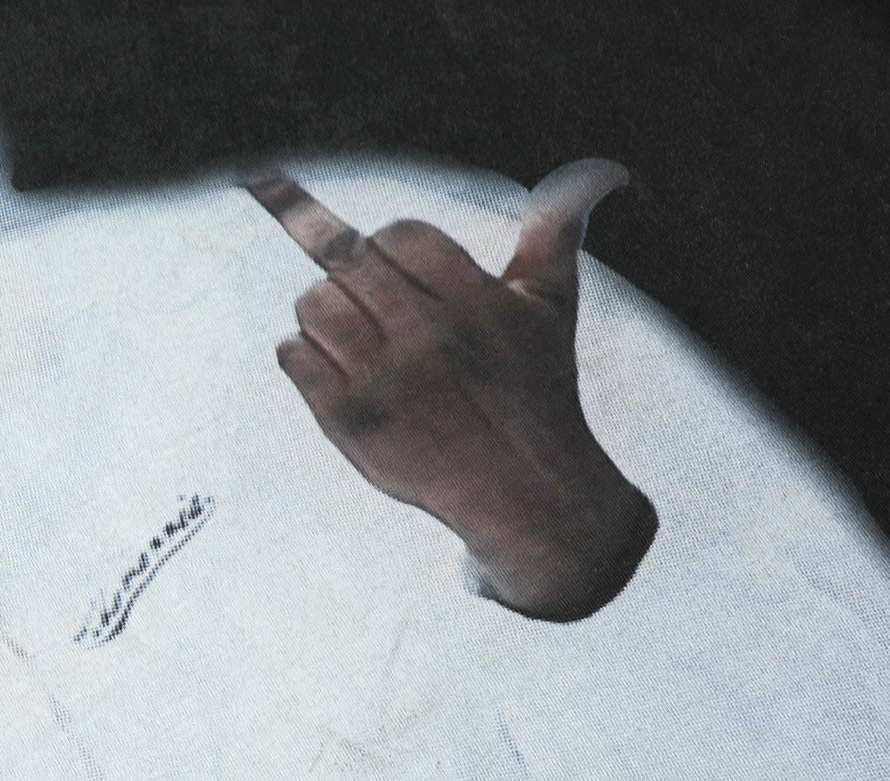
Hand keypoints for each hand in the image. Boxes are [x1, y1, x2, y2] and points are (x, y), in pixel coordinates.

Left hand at [246, 159, 656, 620]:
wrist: (526, 497)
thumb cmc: (536, 392)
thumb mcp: (551, 310)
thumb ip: (556, 233)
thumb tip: (597, 174)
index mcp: (475, 300)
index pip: (400, 234)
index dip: (393, 250)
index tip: (402, 277)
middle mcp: (429, 337)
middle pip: (349, 261)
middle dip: (356, 277)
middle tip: (374, 307)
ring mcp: (385, 381)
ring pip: (314, 304)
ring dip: (324, 313)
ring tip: (356, 338)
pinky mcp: (349, 422)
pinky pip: (293, 355)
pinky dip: (303, 355)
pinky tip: (339, 373)